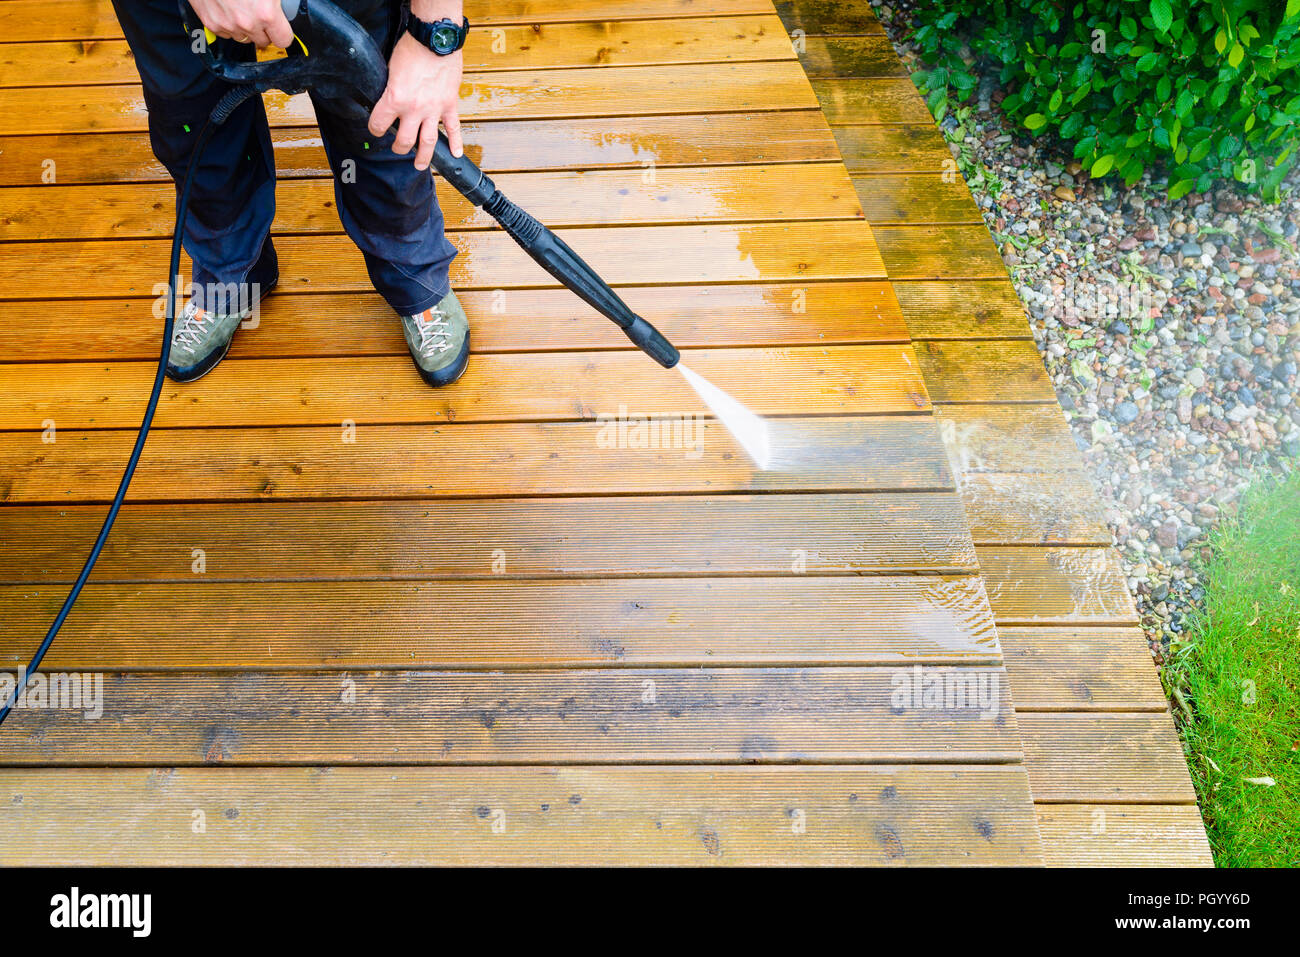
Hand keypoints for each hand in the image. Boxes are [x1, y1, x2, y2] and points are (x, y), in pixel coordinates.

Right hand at [190, 0, 292, 48]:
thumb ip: (277, 0)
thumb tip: (285, 4)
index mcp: (266, 13)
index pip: (283, 40)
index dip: (283, 32)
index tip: (280, 28)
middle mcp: (247, 23)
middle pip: (263, 41)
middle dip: (264, 30)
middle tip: (259, 13)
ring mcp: (228, 25)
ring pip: (244, 38)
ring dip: (245, 28)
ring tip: (242, 8)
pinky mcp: (211, 23)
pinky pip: (225, 33)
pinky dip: (228, 24)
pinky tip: (228, 9)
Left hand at [367, 32, 463, 168]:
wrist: (435, 39)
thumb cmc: (411, 49)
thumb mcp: (390, 70)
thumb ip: (390, 90)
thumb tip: (388, 99)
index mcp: (394, 99)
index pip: (378, 124)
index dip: (374, 129)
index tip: (376, 129)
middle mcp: (414, 109)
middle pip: (405, 141)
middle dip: (398, 148)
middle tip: (398, 148)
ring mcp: (434, 110)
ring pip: (428, 142)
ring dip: (423, 157)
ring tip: (420, 165)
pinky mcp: (449, 105)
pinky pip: (454, 129)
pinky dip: (456, 143)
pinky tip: (456, 154)